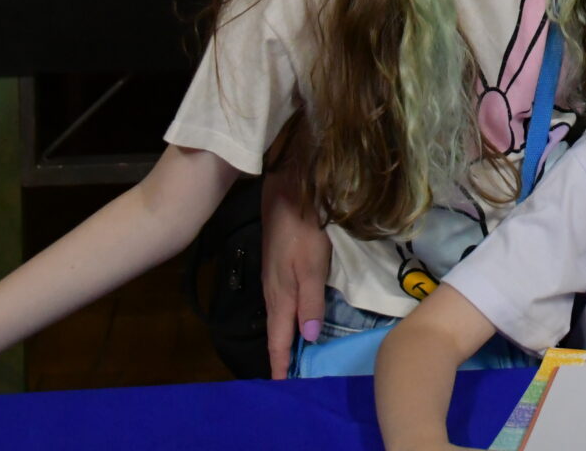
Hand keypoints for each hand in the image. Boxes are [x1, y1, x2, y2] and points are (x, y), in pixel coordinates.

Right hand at [261, 167, 332, 378]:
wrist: (287, 198)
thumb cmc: (303, 233)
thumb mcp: (312, 269)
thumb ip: (311, 303)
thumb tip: (308, 339)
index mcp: (281, 299)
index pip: (278, 341)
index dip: (280, 365)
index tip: (281, 388)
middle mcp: (273, 294)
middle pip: (276, 333)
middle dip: (281, 358)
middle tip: (287, 380)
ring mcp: (273, 281)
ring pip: (278, 319)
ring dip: (283, 340)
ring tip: (291, 358)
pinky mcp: (278, 270)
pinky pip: (280, 305)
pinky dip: (285, 321)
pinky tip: (293, 321)